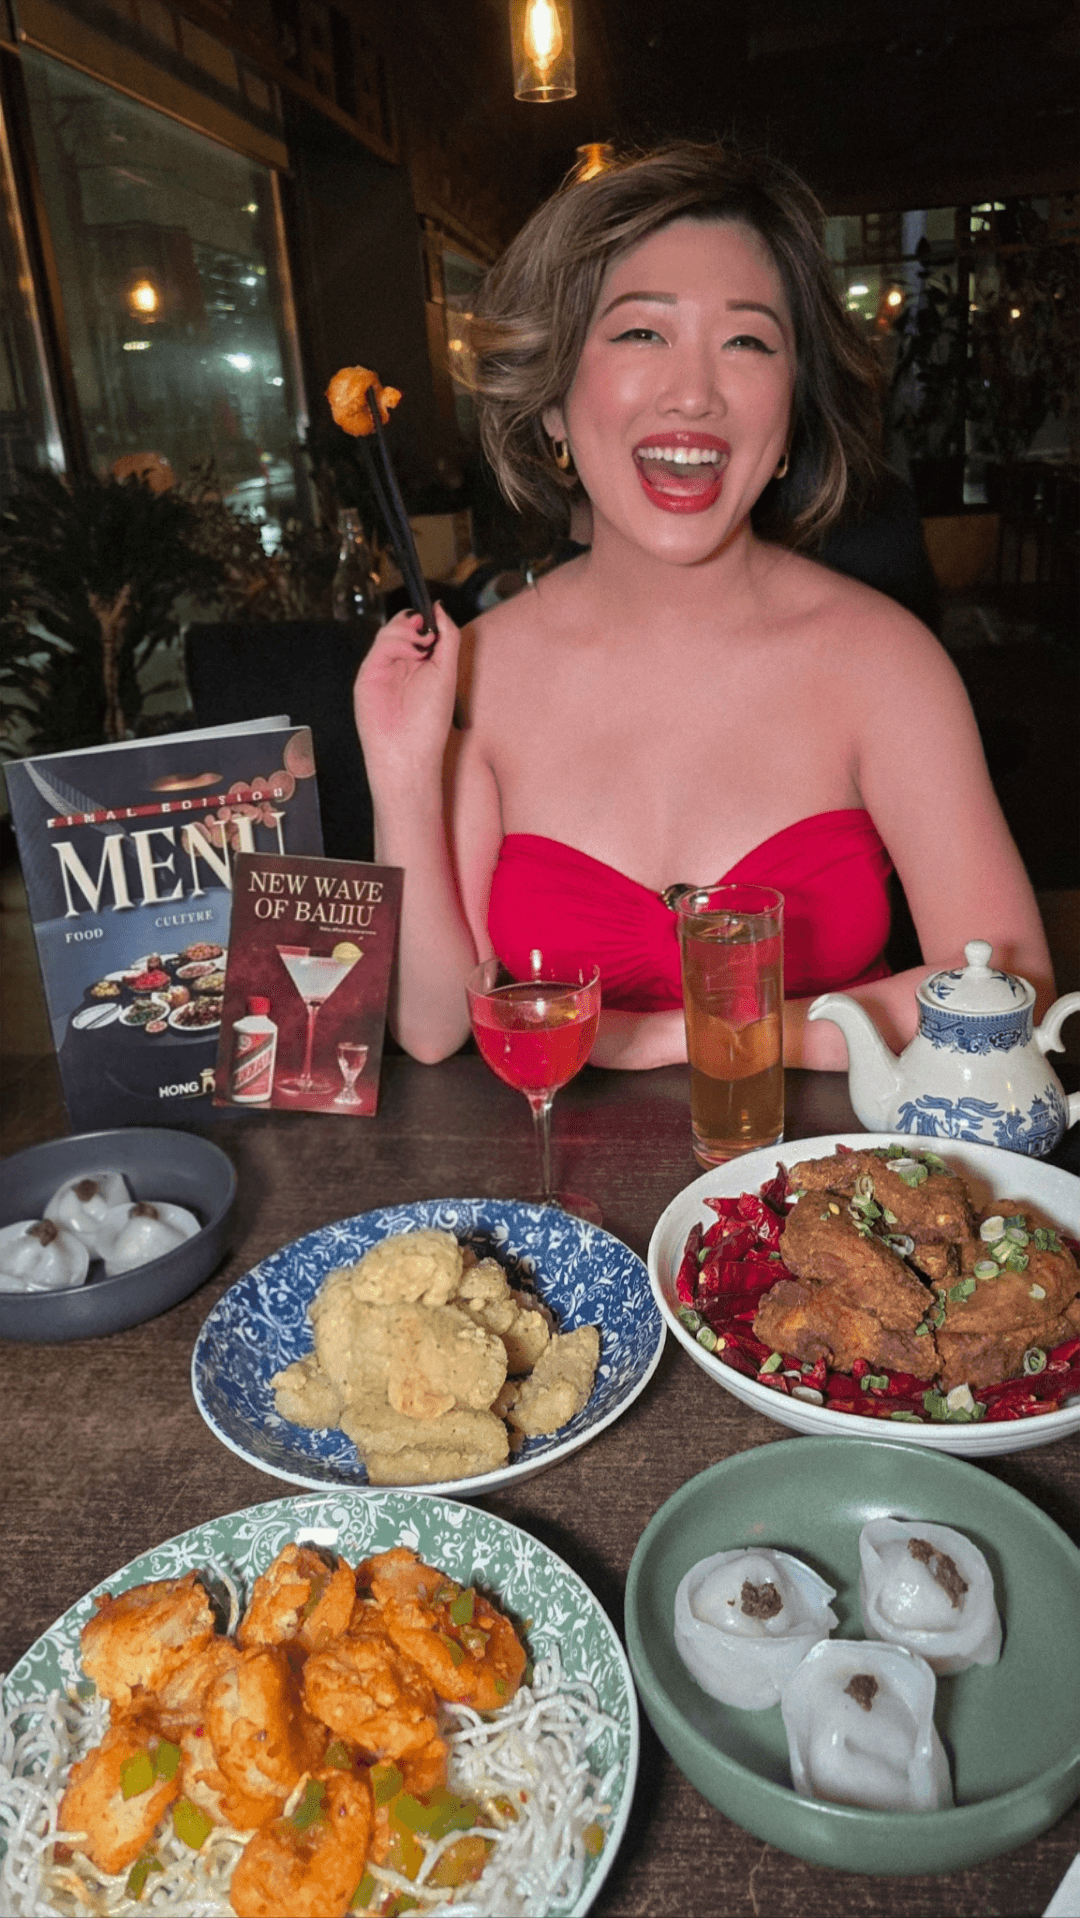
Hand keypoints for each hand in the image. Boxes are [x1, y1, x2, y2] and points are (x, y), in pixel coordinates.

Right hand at [353, 603, 459, 792]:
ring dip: (407, 631)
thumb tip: (440, 608)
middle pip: (404, 626)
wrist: (407, 748)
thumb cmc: (429, 720)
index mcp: (423, 664)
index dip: (427, 619)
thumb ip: (447, 637)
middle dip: (416, 622)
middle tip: (427, 634)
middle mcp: (403, 664)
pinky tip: (411, 653)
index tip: (435, 617)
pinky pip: (379, 645)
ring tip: (421, 647)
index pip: (422, 630)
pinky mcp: (369, 672)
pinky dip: (396, 642)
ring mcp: (385, 667)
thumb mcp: (447, 672)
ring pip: (390, 631)